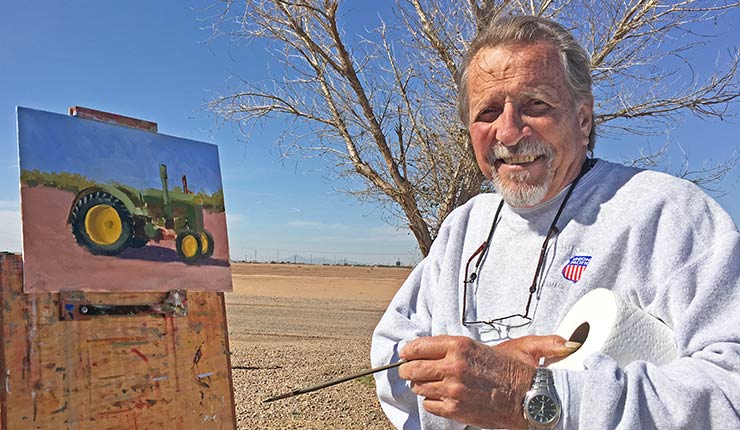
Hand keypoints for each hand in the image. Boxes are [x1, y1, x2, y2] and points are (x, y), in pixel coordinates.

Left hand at [398, 334, 577, 428]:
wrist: (529, 397)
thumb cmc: (513, 370)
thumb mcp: (487, 344)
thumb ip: (460, 342)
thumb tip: (431, 343)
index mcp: (459, 346)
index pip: (417, 347)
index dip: (408, 351)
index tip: (406, 354)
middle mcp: (453, 366)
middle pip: (411, 369)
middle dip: (407, 371)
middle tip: (408, 372)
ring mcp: (452, 389)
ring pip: (419, 388)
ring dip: (421, 386)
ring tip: (431, 385)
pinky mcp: (455, 409)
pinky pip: (428, 405)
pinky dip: (432, 402)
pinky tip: (443, 398)